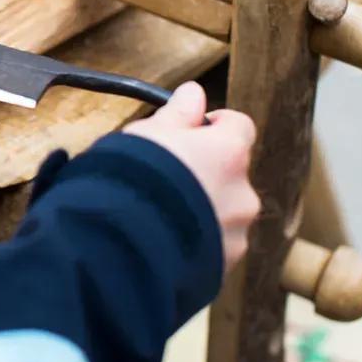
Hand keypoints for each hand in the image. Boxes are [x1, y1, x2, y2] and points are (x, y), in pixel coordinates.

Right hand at [123, 81, 259, 270]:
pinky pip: (211, 247)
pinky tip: (161, 242)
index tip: (189, 132)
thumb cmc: (130, 181)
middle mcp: (243, 194)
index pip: (239, 125)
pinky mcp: (221, 268)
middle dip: (205, 174)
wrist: (117, 247)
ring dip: (201, 211)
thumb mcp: (146, 134)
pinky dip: (194, 243)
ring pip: (223, 213)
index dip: (213, 127)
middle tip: (164, 178)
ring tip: (157, 216)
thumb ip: (177, 113)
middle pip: (231, 173)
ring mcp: (235, 235)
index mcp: (228, 153)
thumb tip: (193, 93)